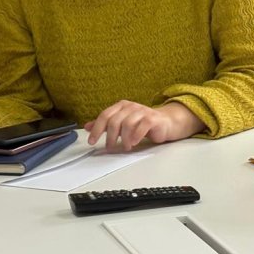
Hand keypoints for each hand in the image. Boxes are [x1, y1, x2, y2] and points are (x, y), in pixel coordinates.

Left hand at [85, 100, 205, 151]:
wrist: (166, 122)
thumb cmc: (142, 123)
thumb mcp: (121, 122)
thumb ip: (105, 124)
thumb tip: (87, 126)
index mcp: (122, 106)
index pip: (105, 115)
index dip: (97, 129)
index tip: (91, 141)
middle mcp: (131, 106)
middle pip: (115, 121)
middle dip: (109, 137)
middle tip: (109, 147)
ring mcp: (143, 111)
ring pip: (127, 124)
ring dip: (123, 139)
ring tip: (125, 147)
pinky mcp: (153, 118)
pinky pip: (142, 126)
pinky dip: (136, 136)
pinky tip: (134, 143)